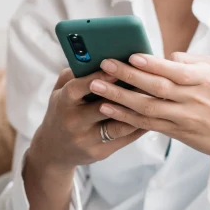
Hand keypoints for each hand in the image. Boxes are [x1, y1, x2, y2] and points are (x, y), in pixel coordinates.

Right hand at [26, 68, 146, 173]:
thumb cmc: (62, 111)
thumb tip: (96, 57)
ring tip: (155, 97)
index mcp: (63, 102)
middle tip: (146, 80)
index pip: (79, 88)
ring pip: (118, 125)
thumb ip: (74, 74)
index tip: (116, 66)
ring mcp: (87, 139)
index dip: (98, 78)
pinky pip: (125, 138)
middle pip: (103, 107)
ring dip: (138, 111)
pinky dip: (140, 125)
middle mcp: (73, 122)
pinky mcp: (99, 152)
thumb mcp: (59, 91)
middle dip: (125, 94)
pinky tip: (152, 115)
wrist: (54, 149)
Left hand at [89, 52, 209, 163]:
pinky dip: (126, 116)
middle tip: (104, 65)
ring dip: (119, 98)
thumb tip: (162, 55)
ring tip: (97, 88)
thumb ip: (188, 59)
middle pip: (155, 87)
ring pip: (147, 107)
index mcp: (202, 78)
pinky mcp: (177, 132)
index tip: (131, 55)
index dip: (152, 63)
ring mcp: (183, 117)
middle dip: (127, 76)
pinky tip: (109, 108)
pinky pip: (147, 125)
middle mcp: (192, 98)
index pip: (173, 69)